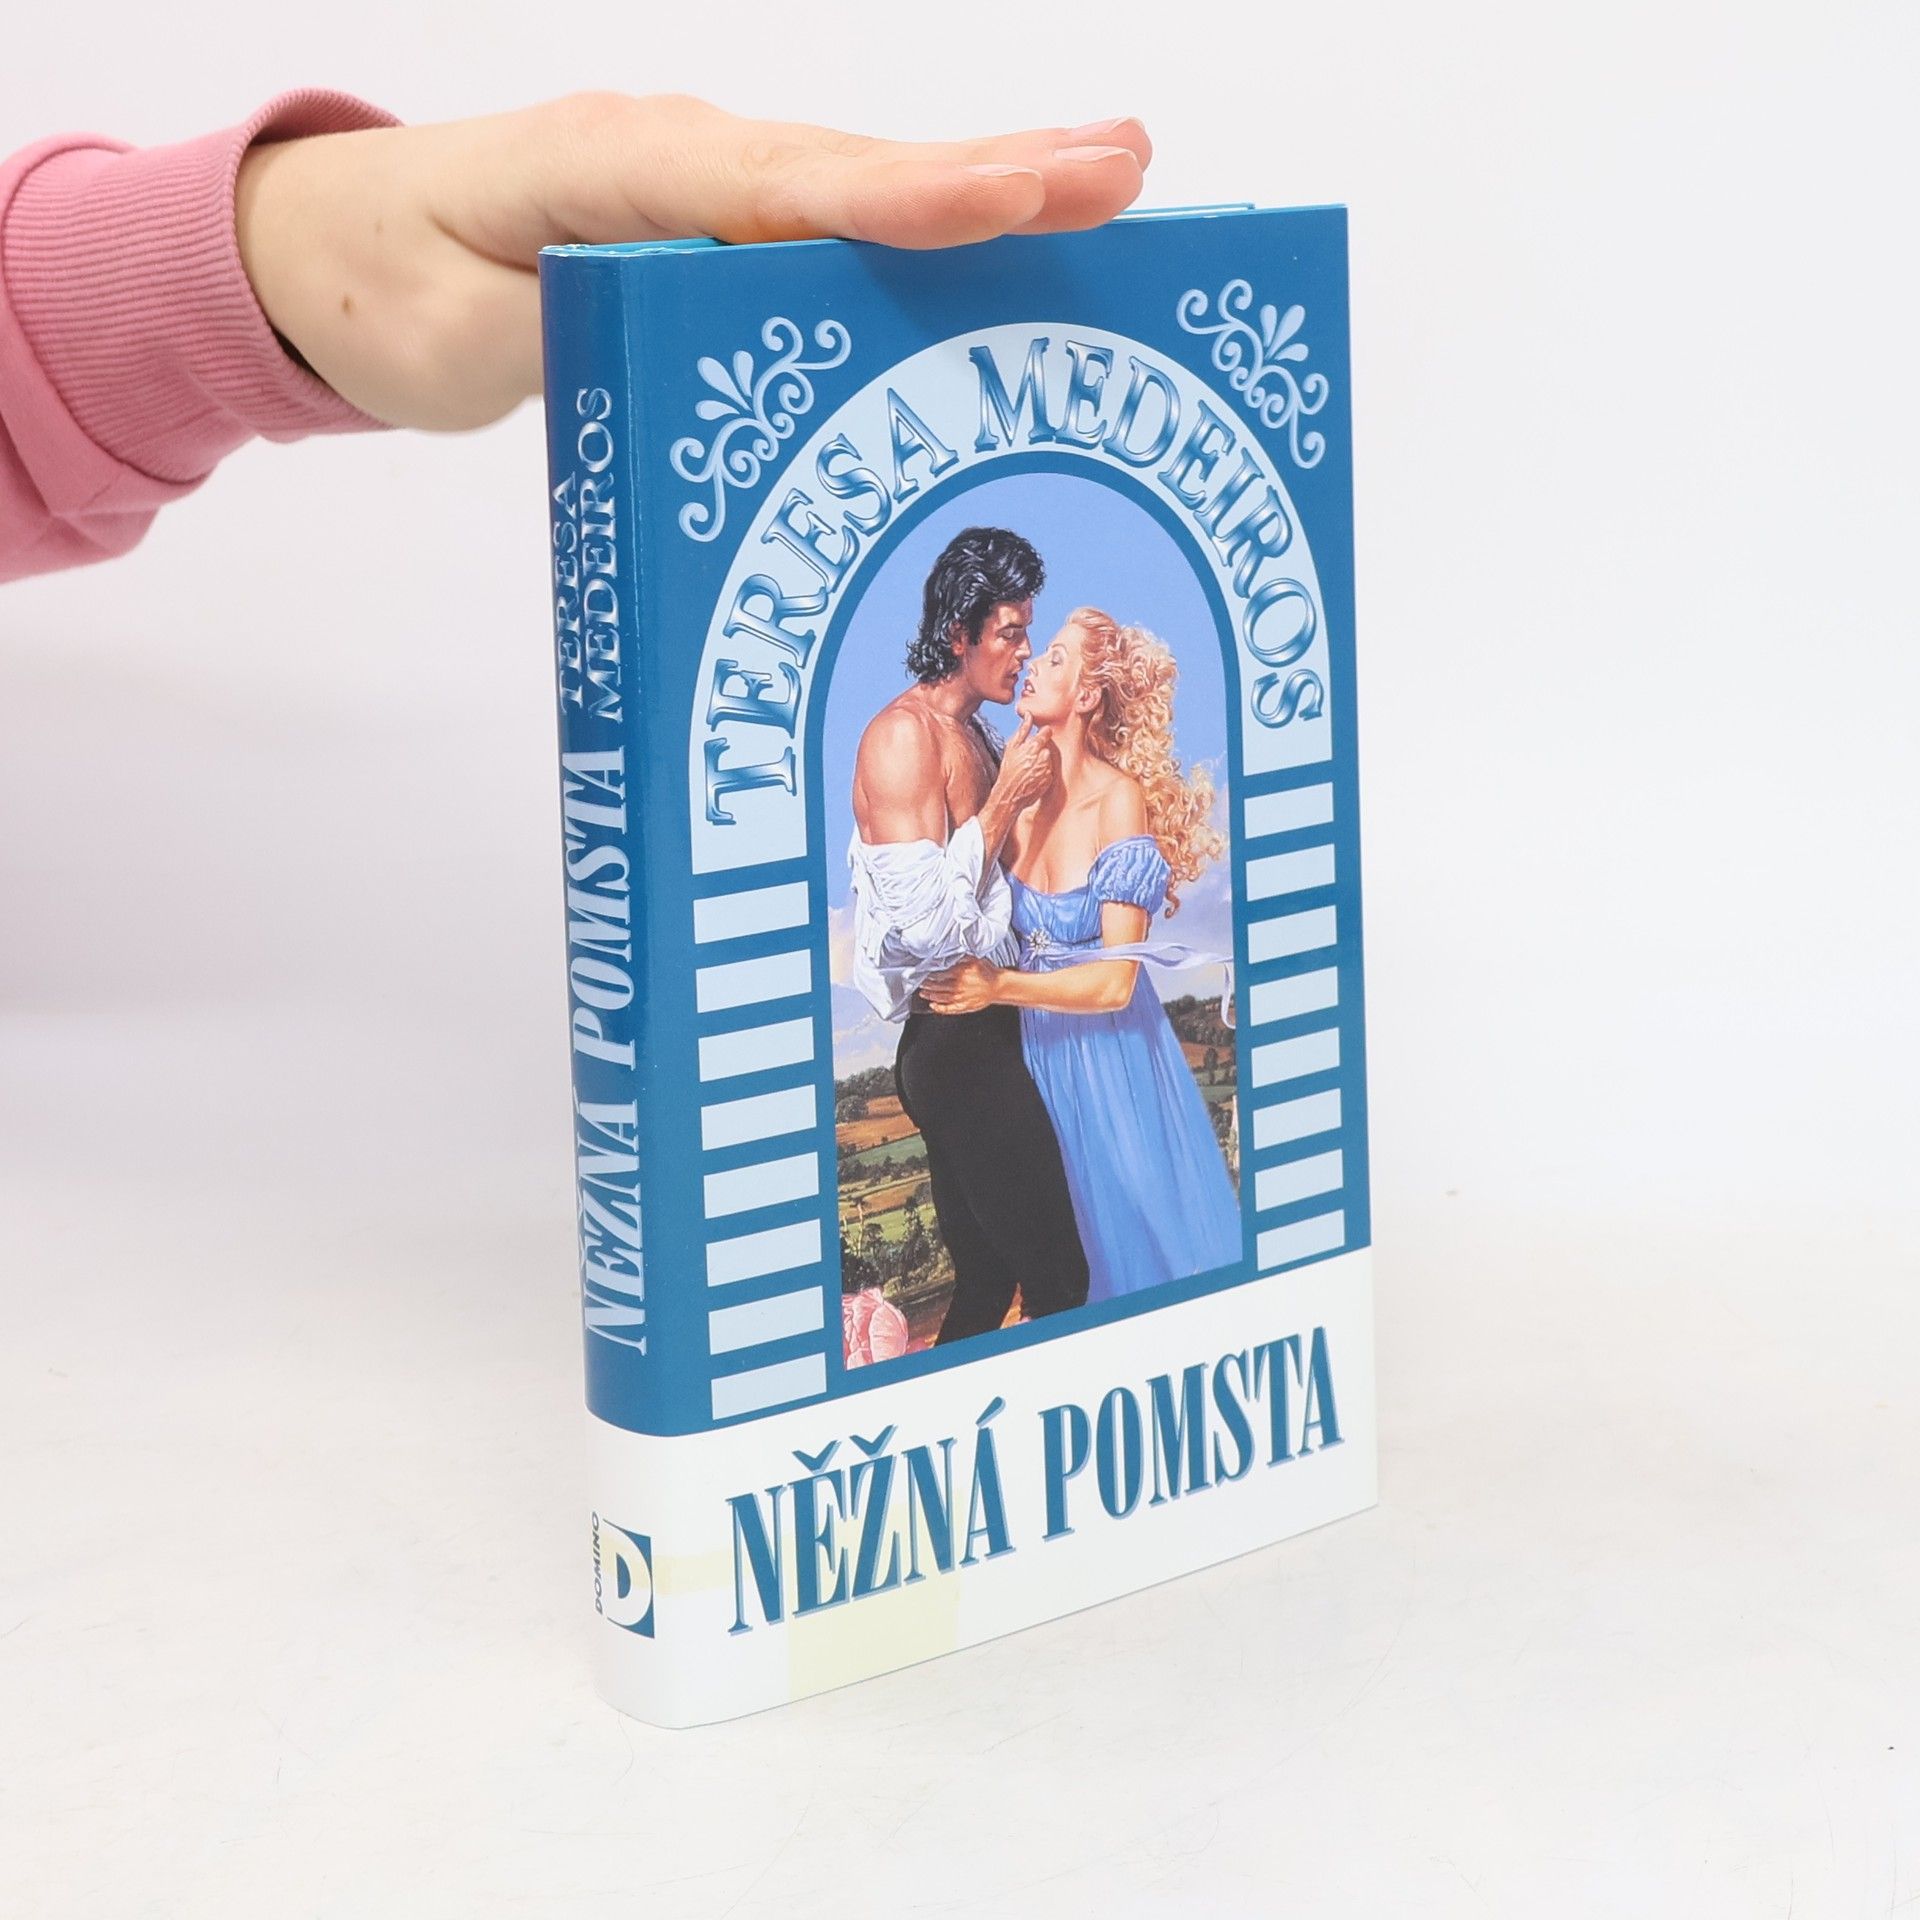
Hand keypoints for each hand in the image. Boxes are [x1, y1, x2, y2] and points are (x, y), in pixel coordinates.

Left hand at [235, 95, 1151, 429]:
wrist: (331, 250)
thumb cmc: (384, 292)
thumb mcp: (451, 339)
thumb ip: (569, 331)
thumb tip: (697, 333)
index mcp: (615, 172)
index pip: (777, 189)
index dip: (897, 199)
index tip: (1007, 198)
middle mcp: (681, 161)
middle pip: (855, 170)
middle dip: (995, 172)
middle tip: (1125, 169)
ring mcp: (706, 184)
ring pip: (864, 188)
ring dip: (992, 183)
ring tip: (1116, 176)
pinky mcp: (718, 223)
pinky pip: (839, 223)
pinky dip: (933, 223)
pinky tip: (1015, 223)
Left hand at [920, 958, 1000, 1014]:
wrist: (999, 986)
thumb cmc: (988, 972)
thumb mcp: (975, 959)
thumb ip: (961, 956)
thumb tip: (949, 953)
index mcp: (961, 973)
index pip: (940, 974)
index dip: (930, 974)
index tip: (924, 973)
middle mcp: (959, 986)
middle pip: (938, 986)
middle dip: (927, 985)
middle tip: (921, 983)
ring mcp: (961, 997)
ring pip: (941, 997)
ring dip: (930, 995)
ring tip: (923, 993)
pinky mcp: (965, 1006)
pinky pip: (950, 1009)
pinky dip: (940, 1008)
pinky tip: (933, 1006)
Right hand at [990, 718, 1058, 817]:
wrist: (1008, 794)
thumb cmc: (1008, 769)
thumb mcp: (1011, 747)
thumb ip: (1022, 730)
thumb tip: (1029, 714)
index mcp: (1033, 746)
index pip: (1046, 732)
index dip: (1043, 734)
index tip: (1039, 737)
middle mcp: (1043, 757)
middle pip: (1048, 746)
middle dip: (1040, 750)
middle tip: (1029, 757)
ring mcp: (1047, 769)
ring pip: (1049, 759)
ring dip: (1042, 761)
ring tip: (1029, 768)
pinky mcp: (1049, 780)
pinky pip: (1050, 771)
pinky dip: (1043, 772)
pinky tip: (1033, 776)